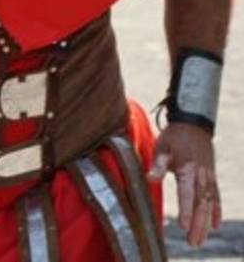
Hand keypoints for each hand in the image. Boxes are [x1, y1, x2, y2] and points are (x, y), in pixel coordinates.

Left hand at [148, 122, 219, 247]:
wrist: (194, 124)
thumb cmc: (174, 136)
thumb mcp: (162, 146)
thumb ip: (158, 164)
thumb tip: (150, 177)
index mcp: (187, 169)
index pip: (187, 193)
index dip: (186, 210)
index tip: (185, 226)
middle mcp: (201, 176)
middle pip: (201, 204)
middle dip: (197, 225)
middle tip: (192, 243)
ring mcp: (209, 177)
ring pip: (209, 204)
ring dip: (205, 223)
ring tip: (199, 241)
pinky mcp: (212, 177)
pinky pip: (216, 197)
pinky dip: (216, 211)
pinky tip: (214, 226)